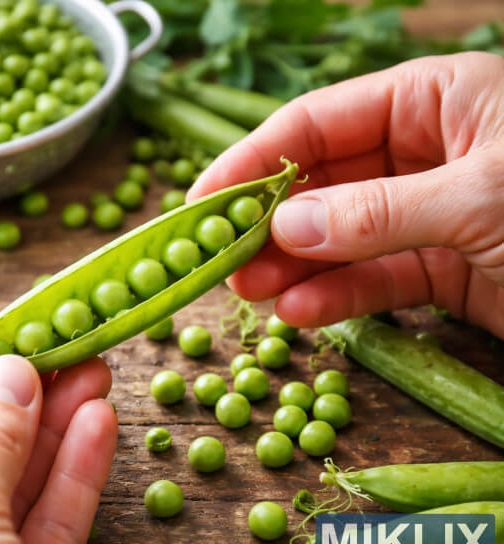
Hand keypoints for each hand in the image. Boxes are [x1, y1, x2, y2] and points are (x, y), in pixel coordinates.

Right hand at [188, 51, 503, 338]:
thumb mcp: (481, 196)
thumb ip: (379, 212)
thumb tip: (285, 227)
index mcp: (434, 99)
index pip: (318, 121)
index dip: (253, 159)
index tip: (202, 198)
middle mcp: (426, 151)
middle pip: (321, 183)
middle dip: (269, 222)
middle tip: (220, 256)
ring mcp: (431, 213)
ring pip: (342, 238)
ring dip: (292, 266)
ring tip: (248, 290)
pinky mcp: (444, 269)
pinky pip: (377, 279)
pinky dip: (338, 297)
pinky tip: (297, 311)